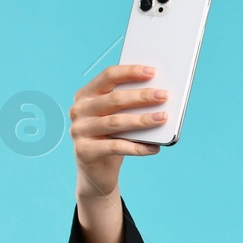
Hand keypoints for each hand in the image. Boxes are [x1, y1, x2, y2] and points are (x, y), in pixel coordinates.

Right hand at [71, 64, 169, 200]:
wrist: (97, 170)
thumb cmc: (113, 137)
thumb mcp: (119, 117)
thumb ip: (131, 105)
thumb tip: (160, 95)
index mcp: (86, 95)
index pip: (108, 77)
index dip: (130, 72)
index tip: (153, 72)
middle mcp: (78, 110)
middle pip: (113, 99)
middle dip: (141, 96)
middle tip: (163, 95)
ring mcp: (79, 130)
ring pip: (115, 122)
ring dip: (142, 120)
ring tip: (163, 118)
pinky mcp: (84, 151)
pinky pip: (115, 147)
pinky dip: (137, 147)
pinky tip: (154, 148)